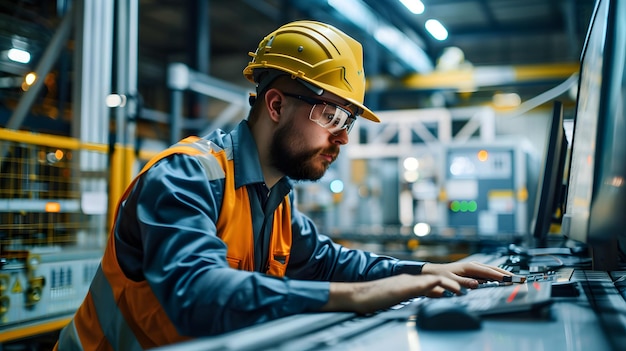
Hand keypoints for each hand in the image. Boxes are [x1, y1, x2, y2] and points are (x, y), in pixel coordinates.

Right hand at [322, 274, 463, 314]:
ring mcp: (408, 283)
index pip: (439, 281)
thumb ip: (417, 296)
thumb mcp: (402, 298)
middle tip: (478, 284)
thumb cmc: (377, 300)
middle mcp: (413, 280)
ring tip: (467, 288)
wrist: (358, 296)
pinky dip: (435, 286)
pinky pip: (422, 285)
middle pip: (442, 278)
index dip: (456, 283)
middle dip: (460, 281)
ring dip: (453, 284)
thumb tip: (436, 295)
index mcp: (414, 284)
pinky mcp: (403, 288)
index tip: (471, 287)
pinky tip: (445, 290)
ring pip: (436, 280)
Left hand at [421, 261, 512, 288]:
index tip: (513, 280)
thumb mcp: (450, 280)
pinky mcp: (473, 271)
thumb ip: (463, 283)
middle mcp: (474, 266)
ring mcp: (474, 268)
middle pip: (495, 270)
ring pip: (492, 270)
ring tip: (516, 280)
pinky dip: (497, 276)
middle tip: (521, 280)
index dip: (502, 277)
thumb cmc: (440, 275)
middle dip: (508, 275)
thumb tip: (476, 284)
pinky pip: (488, 273)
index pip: (490, 272)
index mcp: (470, 267)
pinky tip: (502, 280)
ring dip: (504, 275)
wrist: (432, 272)